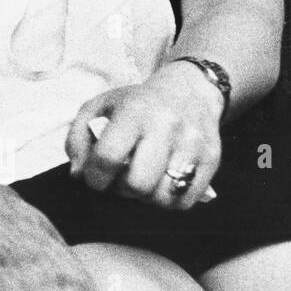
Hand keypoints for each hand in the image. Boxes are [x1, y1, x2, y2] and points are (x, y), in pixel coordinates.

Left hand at [65, 62, 223, 209]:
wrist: (189, 89)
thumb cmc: (137, 102)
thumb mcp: (99, 107)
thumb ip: (78, 138)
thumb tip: (78, 174)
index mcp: (134, 112)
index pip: (108, 157)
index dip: (94, 177)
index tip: (94, 177)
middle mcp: (166, 127)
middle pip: (137, 183)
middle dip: (121, 189)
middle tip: (120, 179)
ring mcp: (192, 144)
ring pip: (162, 197)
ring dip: (145, 197)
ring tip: (141, 181)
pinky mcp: (212, 160)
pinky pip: (185, 201)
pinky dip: (167, 201)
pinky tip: (160, 184)